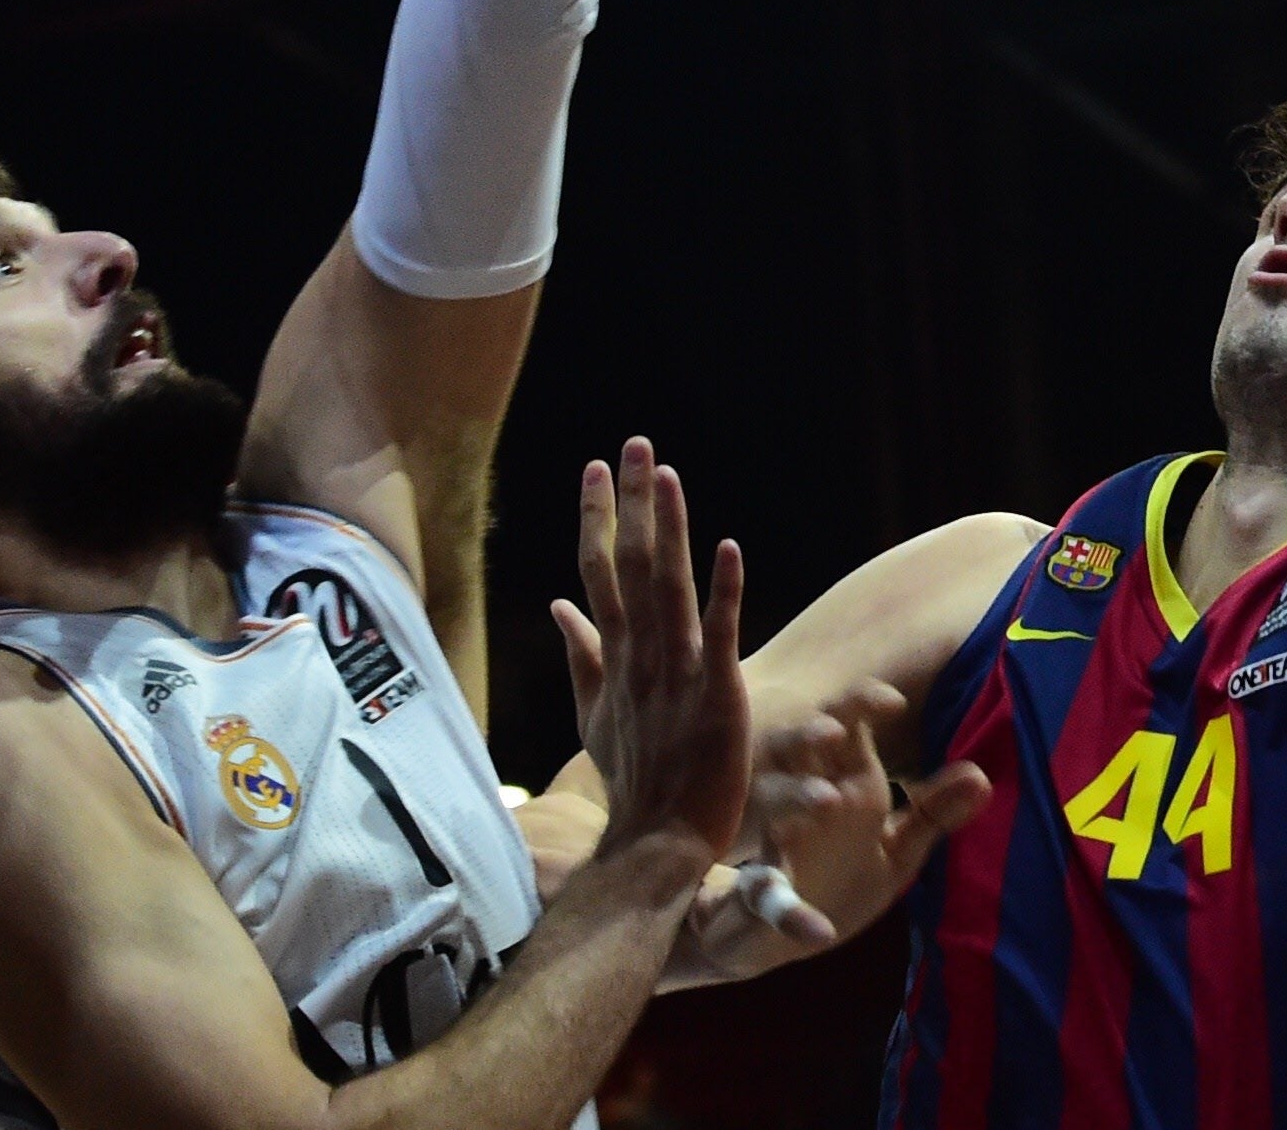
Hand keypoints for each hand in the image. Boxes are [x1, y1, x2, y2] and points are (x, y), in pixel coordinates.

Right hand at [551, 439, 748, 873]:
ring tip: (668, 475)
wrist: (656, 841)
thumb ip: (579, 655)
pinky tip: (728, 547)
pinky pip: (720, 634)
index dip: (597, 517)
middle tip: (635, 445)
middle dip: (631, 502)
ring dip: (668, 529)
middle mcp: (639, 655)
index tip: (597, 468)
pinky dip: (723, 591)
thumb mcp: (594, 715)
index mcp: (613, 656)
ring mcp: (676, 672)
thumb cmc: (634, 778)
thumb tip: (558, 606)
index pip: (598, 572)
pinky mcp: (715, 694)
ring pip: (668, 587)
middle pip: (629, 565)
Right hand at [670, 683, 990, 983]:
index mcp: (839, 784)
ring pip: (769, 804)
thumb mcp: (895, 849)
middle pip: (792, 747)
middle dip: (808, 733)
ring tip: (828, 800)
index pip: (844, 727)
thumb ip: (933, 814)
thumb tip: (981, 775)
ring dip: (794, 796)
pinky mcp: (759, 897)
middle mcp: (802, 803)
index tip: (894, 702)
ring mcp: (775, 846)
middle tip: (834, 731)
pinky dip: (787, 912)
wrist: (777, 941)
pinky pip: (764, 897)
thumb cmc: (837, 878)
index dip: (860, 705)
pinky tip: (817, 930)